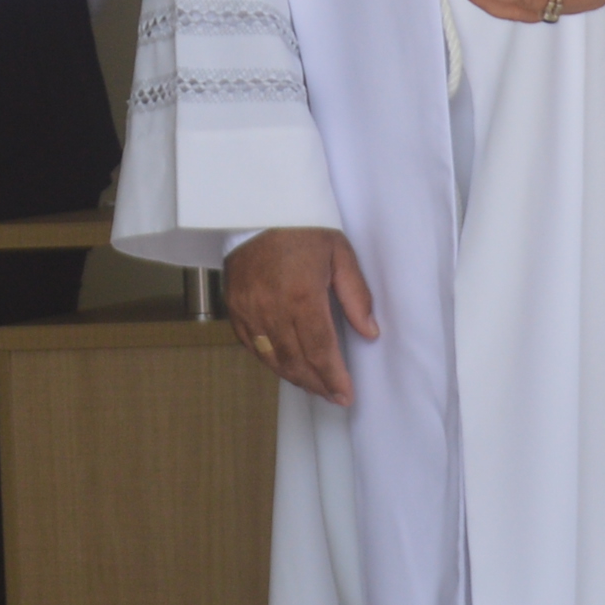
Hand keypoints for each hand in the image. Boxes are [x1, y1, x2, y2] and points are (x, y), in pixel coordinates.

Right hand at [227, 227, 377, 404]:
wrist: (257, 208)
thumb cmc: (303, 228)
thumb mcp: (340, 254)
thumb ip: (356, 295)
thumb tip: (370, 332)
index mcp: (302, 295)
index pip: (319, 350)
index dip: (333, 377)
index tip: (346, 394)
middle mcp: (272, 309)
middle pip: (295, 361)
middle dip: (317, 383)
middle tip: (334, 396)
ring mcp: (249, 311)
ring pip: (272, 358)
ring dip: (295, 377)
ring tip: (315, 386)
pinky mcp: (235, 308)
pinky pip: (252, 346)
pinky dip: (270, 361)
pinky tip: (286, 366)